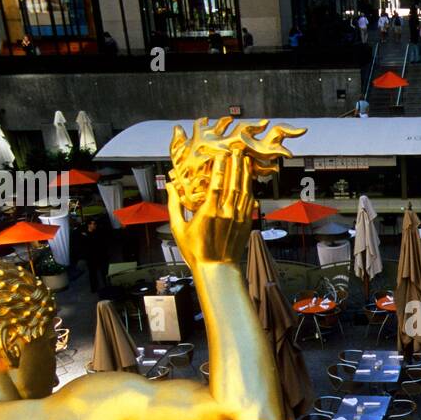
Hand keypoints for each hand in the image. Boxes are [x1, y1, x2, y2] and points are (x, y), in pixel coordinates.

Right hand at [166, 118, 304, 268]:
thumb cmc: (195, 252)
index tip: (222, 154)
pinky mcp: (245, 224)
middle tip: (236, 150)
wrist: (217, 270)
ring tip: (245, 160)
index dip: (221, 167)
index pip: (217, 184)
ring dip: (245, 174)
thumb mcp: (178, 229)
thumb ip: (174, 206)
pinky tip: (250, 180)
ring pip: (244, 191)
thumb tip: (170, 187)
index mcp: (209, 212)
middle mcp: (226, 213)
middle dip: (235, 165)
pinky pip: (250, 203)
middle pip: (233, 183)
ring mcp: (238, 218)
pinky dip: (250, 189)